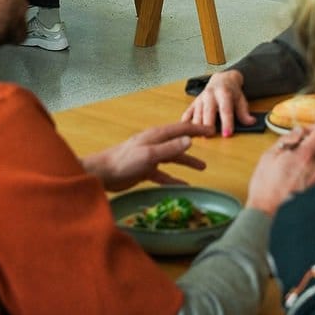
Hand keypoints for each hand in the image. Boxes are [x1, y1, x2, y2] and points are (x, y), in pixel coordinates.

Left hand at [81, 122, 212, 191]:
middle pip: (178, 142)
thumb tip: (190, 141)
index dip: (197, 129)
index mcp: (156, 136)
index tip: (211, 131)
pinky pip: (164, 174)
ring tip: (202, 168)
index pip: (181, 129)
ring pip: (173, 158)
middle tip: (210, 142)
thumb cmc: (124, 161)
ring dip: (187, 162)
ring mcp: (150, 157)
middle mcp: (155, 144)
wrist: (102, 174)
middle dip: (194, 142)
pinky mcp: (144, 170)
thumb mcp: (150, 154)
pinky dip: (174, 178)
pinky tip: (183, 185)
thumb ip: (170, 148)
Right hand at [182, 69, 254, 136]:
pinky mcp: (193, 103)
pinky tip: (186, 131)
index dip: (227, 122)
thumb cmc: (231, 92)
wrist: (221, 79)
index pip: (225, 109)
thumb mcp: (241, 99)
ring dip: (197, 126)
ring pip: (196, 113)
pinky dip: (186, 122)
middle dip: (208, 124)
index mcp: (224, 93)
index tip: (227, 134)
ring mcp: (200, 99)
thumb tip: (251, 122)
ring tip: (199, 136)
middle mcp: (210, 95)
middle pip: (208, 111)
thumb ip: (244, 112)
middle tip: (210, 136)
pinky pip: (187, 113)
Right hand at [245, 121, 314, 215]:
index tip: (313, 127)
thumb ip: (286, 140)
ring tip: (296, 163)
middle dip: (314, 142)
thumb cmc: (265, 187)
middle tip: (299, 145)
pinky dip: (313, 169)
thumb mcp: (269, 156)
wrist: (268, 214)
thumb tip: (298, 131)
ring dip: (313, 156)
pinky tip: (299, 175)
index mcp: (304, 156)